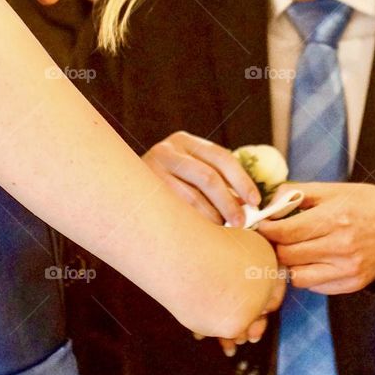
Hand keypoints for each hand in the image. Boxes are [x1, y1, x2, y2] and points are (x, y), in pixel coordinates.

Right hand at [143, 132, 260, 227]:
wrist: (119, 186)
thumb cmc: (167, 185)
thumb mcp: (188, 171)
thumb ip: (215, 181)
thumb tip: (248, 206)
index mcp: (184, 141)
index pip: (221, 157)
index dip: (242, 180)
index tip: (255, 202)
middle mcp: (166, 151)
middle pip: (208, 177)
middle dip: (229, 203)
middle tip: (241, 223)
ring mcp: (151, 171)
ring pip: (192, 198)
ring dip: (212, 218)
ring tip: (220, 230)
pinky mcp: (143, 194)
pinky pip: (176, 212)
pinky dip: (194, 224)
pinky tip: (201, 233)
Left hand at [258, 182, 374, 293]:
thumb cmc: (364, 204)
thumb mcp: (333, 189)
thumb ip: (298, 193)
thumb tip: (270, 206)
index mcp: (335, 218)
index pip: (285, 232)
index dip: (267, 229)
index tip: (262, 225)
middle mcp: (341, 246)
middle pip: (287, 255)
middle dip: (275, 246)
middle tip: (274, 238)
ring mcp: (347, 269)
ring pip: (296, 276)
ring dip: (289, 264)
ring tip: (293, 250)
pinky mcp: (351, 284)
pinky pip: (314, 286)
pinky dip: (307, 274)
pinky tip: (312, 260)